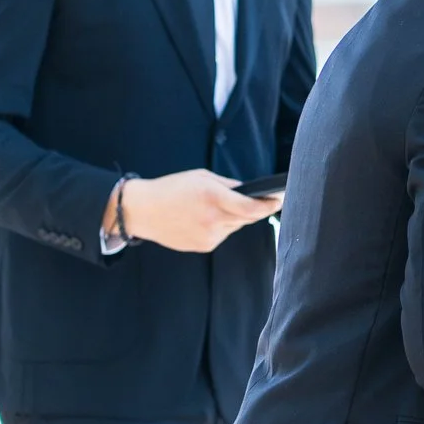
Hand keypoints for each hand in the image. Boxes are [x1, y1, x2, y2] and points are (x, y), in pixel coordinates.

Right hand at [108, 169, 279, 253]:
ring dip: (234, 217)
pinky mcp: (204, 246)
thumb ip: (228, 185)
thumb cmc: (171, 188)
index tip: (280, 200)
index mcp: (212, 197)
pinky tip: (205, 219)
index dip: (270, 205)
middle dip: (255, 209)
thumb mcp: (201, 177)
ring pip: (235, 226)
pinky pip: (222, 235)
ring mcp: (209, 236)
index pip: (251, 207)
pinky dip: (221, 226)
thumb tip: (249, 191)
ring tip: (216, 207)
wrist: (142, 211)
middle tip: (261, 200)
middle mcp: (213, 219)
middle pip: (248, 218)